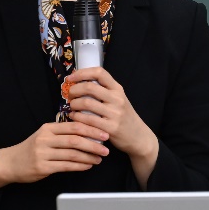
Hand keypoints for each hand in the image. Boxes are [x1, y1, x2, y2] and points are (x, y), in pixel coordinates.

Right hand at [0, 121, 109, 193]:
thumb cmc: (32, 148)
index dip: (91, 129)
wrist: (11, 163)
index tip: (104, 133)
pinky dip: (80, 166)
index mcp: (48, 128)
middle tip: (106, 148)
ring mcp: (43, 153)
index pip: (73, 126)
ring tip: (100, 158)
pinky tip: (88, 165)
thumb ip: (62, 133)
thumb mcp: (44, 135)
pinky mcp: (43, 167)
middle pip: (75, 139)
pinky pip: (66, 166)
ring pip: (72, 154)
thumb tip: (87, 131)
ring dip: (89, 156)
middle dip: (93, 143)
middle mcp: (45, 139)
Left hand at [65, 67, 159, 182]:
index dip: (82, 73)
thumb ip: (103, 91)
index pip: (99, 72)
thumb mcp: (118, 99)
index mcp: (118, 89)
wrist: (138, 136)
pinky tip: (74, 117)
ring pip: (86, 103)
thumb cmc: (123, 117)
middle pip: (89, 87)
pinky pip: (88, 120)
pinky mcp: (110, 128)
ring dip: (74, 104)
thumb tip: (80, 82)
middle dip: (74, 90)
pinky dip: (76, 117)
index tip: (71, 77)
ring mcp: (114, 113)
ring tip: (72, 107)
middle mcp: (117, 99)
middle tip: (70, 95)